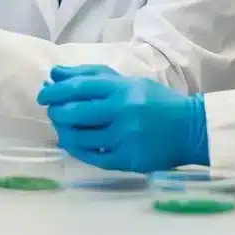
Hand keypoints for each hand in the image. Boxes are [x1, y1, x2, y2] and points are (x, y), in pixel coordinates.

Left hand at [37, 65, 208, 171]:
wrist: (190, 129)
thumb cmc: (156, 102)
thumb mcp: (129, 82)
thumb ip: (92, 76)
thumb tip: (55, 74)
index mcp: (122, 89)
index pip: (79, 87)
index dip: (55, 90)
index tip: (43, 94)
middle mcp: (122, 111)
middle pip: (75, 112)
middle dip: (56, 112)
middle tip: (52, 112)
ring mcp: (125, 137)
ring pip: (80, 137)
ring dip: (64, 132)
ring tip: (62, 129)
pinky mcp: (128, 160)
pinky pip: (93, 156)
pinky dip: (78, 150)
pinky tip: (74, 144)